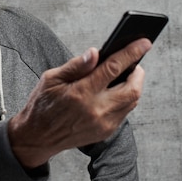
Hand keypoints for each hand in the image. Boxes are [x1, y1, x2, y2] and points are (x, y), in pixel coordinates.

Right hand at [8, 38, 151, 168]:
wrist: (37, 138)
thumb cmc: (42, 105)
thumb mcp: (51, 79)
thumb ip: (76, 65)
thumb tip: (95, 53)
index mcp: (81, 93)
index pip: (113, 68)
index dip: (131, 53)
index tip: (144, 42)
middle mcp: (95, 110)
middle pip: (132, 89)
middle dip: (138, 72)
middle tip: (133, 63)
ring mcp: (102, 124)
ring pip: (132, 102)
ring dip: (133, 86)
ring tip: (126, 75)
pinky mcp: (105, 132)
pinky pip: (125, 113)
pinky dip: (125, 99)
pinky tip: (116, 91)